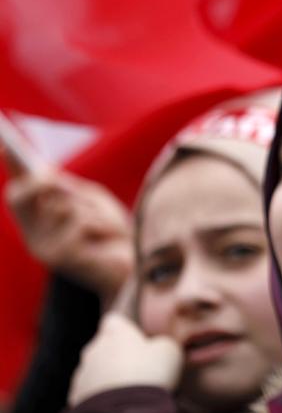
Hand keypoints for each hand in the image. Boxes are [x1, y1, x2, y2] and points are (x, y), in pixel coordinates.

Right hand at [2, 146, 133, 303]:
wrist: (137, 268)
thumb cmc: (115, 234)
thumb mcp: (93, 203)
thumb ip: (71, 189)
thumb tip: (43, 174)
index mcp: (41, 223)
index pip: (17, 192)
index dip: (12, 168)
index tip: (5, 144)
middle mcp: (36, 237)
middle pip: (17, 198)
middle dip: (34, 182)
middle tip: (48, 174)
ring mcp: (45, 249)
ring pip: (60, 206)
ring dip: (90, 208)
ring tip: (107, 225)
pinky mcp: (60, 257)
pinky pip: (78, 222)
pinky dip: (100, 223)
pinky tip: (110, 239)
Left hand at [68, 313, 182, 405]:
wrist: (124, 411)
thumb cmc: (149, 373)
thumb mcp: (169, 351)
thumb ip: (162, 343)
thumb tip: (158, 345)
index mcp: (115, 333)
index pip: (114, 320)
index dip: (125, 328)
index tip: (136, 338)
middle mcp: (94, 349)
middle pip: (103, 347)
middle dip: (117, 356)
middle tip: (138, 370)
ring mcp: (82, 374)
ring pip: (95, 370)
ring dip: (108, 377)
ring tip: (128, 392)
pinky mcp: (76, 396)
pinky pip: (89, 392)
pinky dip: (100, 397)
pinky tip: (116, 405)